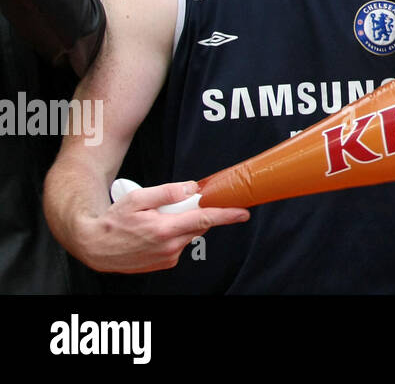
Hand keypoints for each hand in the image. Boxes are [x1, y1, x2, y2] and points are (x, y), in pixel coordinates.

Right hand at [79, 181, 247, 273]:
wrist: (94, 246)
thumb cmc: (112, 222)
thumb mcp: (137, 198)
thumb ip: (167, 192)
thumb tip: (191, 188)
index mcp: (164, 229)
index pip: (204, 219)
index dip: (226, 215)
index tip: (243, 212)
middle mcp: (169, 247)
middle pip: (198, 225)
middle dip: (195, 213)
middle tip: (175, 206)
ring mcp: (167, 257)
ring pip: (188, 235)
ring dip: (181, 225)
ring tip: (156, 220)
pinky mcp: (163, 264)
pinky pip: (178, 245)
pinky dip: (173, 236)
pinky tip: (155, 232)